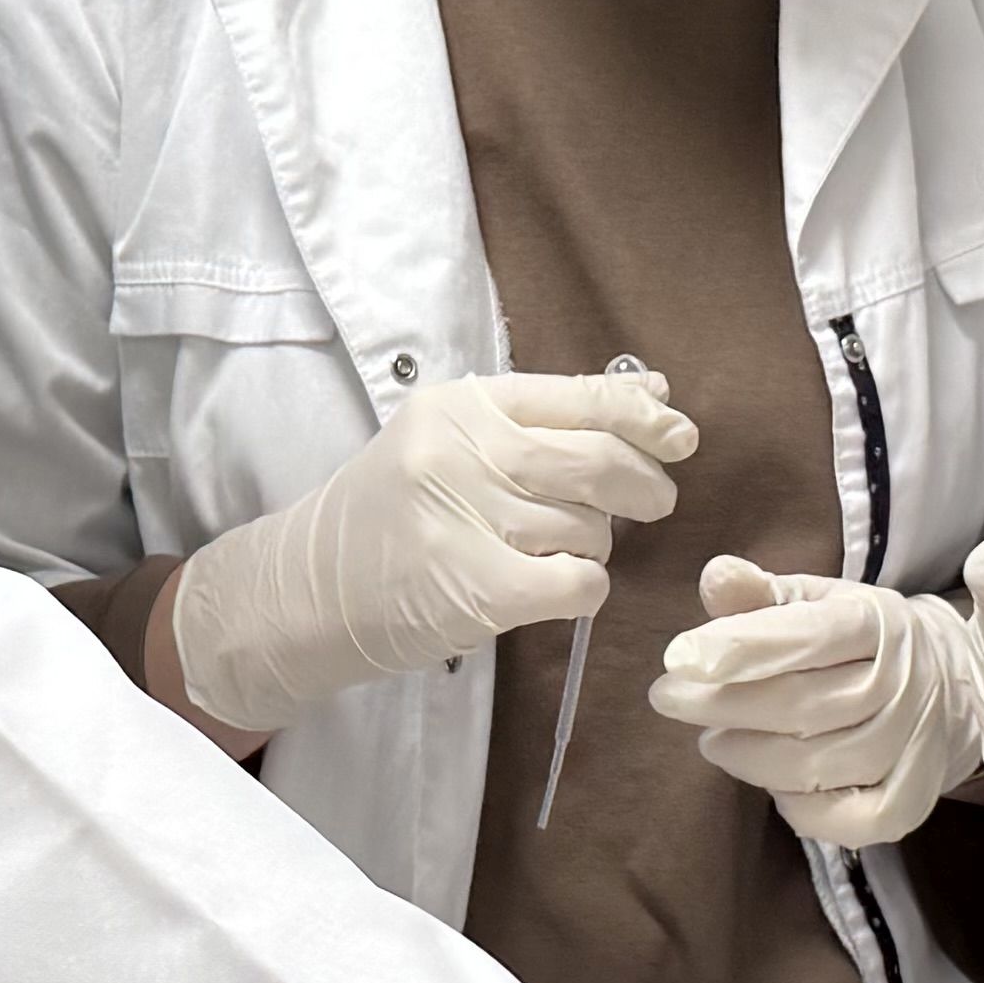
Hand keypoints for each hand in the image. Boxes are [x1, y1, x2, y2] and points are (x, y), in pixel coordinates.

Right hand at [165, 369, 691, 734]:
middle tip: (653, 502)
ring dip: (595, 543)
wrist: (305, 589)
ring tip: (551, 548)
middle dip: (644, 484)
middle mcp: (462, 451)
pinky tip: (555, 586)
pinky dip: (585, 588)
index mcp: (460, 405)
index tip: (678, 436)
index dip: (646, 416)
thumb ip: (546, 418)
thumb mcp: (451, 443)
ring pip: (591, 527)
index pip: (581, 397)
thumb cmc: (391, 515)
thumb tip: (657, 393)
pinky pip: (578, 582)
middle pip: (599, 460)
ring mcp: (465, 520)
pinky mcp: (474, 588)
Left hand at [648, 560, 983, 847]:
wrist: (944, 685)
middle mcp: (904, 683)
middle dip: (723, 704)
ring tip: (715, 740)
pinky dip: (797, 806)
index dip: (741, 647)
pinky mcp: (912, 800)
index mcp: (878, 622)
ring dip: (749, 757)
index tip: (678, 658)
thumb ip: (760, 593)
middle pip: (803, 705)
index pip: (810, 635)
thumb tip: (716, 575)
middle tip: (669, 699)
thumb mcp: (813, 601)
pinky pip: (845, 819)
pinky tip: (770, 781)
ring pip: (816, 765)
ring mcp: (914, 746)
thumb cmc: (855, 641)